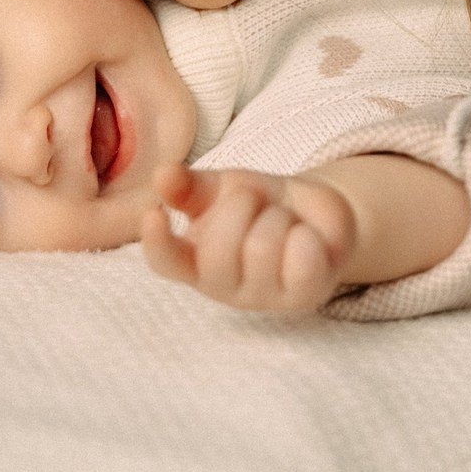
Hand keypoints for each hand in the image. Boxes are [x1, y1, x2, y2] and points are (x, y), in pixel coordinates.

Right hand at [141, 164, 356, 313]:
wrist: (315, 211)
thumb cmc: (260, 204)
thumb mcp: (221, 187)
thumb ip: (190, 186)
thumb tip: (162, 174)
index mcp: (195, 260)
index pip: (166, 262)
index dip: (156, 244)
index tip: (155, 214)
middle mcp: (225, 287)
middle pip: (218, 251)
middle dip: (240, 206)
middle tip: (255, 202)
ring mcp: (264, 296)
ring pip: (262, 248)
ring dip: (277, 217)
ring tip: (283, 221)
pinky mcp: (304, 296)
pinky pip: (301, 261)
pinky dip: (306, 236)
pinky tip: (306, 238)